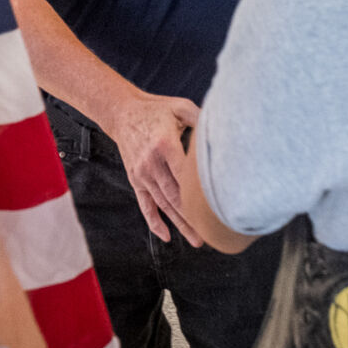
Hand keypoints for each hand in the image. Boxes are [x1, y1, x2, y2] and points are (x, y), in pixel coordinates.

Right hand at [104, 92, 201, 244]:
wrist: (122, 113)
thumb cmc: (156, 109)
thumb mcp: (179, 107)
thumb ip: (201, 118)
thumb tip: (225, 127)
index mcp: (165, 144)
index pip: (184, 174)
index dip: (199, 193)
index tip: (216, 207)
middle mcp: (151, 163)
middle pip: (175, 196)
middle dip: (193, 217)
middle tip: (211, 234)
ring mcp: (142, 174)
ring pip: (163, 204)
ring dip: (180, 224)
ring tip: (197, 240)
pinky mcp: (136, 180)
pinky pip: (145, 205)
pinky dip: (155, 223)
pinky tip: (167, 237)